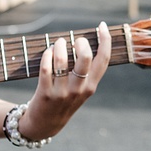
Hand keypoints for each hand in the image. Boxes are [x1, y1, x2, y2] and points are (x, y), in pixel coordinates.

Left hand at [19, 23, 111, 139]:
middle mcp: (79, 89)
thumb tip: (84, 41)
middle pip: (86, 57)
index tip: (102, 26)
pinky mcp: (45, 93)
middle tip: (75, 40)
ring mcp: (62, 92)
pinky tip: (48, 51)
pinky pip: (46, 68)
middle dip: (80, 42)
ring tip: (59, 43)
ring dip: (60, 46)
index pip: (104, 59)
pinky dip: (47, 55)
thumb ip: (86, 71)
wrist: (45, 124)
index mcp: (92, 86)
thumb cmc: (64, 100)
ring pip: (63, 60)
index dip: (105, 40)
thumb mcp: (81, 89)